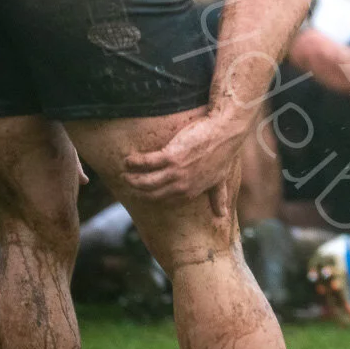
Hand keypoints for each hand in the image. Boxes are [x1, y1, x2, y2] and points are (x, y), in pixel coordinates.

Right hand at [124, 109, 246, 215]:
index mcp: (190, 192)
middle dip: (137, 189)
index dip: (151, 196)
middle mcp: (181, 186)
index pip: (164, 199)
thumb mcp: (220, 179)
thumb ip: (218, 198)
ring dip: (132, 178)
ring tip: (124, 173)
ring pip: (145, 181)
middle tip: (128, 182)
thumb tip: (221, 216)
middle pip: (151, 193)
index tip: (142, 192)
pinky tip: (128, 159)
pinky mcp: (171, 157)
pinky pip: (146, 163)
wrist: (225, 132)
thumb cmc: (223, 153)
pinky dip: (134, 162)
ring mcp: (175, 172)